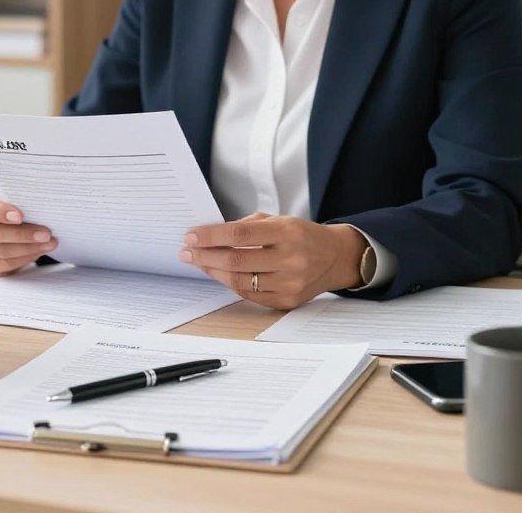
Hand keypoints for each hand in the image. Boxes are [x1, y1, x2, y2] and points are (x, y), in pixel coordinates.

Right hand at [0, 187, 57, 275]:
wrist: (0, 219)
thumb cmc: (5, 203)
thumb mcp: (6, 194)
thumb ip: (15, 197)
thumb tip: (38, 203)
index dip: (0, 212)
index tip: (20, 216)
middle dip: (22, 234)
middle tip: (45, 233)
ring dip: (27, 248)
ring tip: (47, 243)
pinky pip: (3, 265)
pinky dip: (23, 259)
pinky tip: (37, 251)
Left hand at [178, 212, 365, 309]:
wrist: (335, 257)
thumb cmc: (301, 235)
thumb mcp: (279, 220)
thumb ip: (246, 226)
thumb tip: (211, 234)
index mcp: (286, 232)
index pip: (239, 234)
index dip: (211, 236)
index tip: (190, 236)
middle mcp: (290, 259)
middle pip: (237, 260)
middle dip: (205, 255)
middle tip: (186, 252)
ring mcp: (290, 283)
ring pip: (240, 281)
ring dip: (213, 271)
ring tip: (198, 262)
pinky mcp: (287, 301)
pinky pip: (250, 295)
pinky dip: (230, 284)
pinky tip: (219, 274)